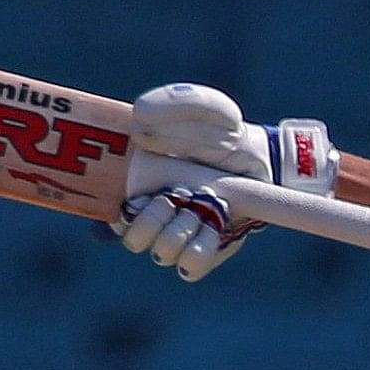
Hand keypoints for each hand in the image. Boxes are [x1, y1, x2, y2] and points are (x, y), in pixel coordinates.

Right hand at [109, 83, 336, 281]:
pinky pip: (191, 266)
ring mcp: (178, 236)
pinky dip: (203, 247)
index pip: (108, 214)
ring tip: (206, 203)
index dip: (120, 212)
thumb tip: (138, 126)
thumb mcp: (203, 106)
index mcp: (135, 185)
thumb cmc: (223, 131)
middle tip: (180, 194)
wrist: (261, 157)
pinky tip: (217, 222)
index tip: (145, 193)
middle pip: (134, 239)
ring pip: (163, 253)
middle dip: (156, 219)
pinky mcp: (204, 251)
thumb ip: (171, 103)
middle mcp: (153, 215)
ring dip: (184, 228)